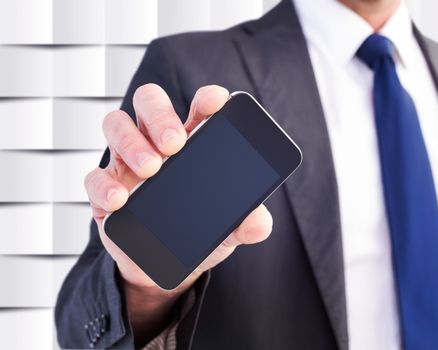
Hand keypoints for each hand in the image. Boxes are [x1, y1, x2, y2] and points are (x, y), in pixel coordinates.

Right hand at [84, 84, 272, 297]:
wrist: (161, 268)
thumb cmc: (195, 233)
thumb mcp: (226, 231)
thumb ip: (244, 225)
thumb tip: (260, 223)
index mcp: (193, 143)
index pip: (198, 107)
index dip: (207, 98)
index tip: (216, 101)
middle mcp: (157, 143)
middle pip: (149, 103)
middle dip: (160, 115)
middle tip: (175, 144)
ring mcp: (127, 163)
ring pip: (117, 125)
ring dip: (132, 142)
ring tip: (151, 169)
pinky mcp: (105, 190)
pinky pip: (93, 176)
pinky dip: (104, 185)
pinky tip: (120, 200)